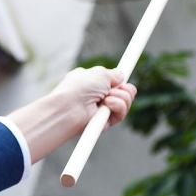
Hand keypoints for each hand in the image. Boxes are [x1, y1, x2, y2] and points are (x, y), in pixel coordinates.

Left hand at [6, 66, 136, 163]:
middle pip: (123, 91)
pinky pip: (121, 113)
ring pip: (126, 102)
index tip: (127, 75)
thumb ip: (113, 74)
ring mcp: (101, 109)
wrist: (69, 108)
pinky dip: (118, 106)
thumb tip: (121, 76)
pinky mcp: (105, 122)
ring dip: (121, 97)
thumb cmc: (80, 88)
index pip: (111, 80)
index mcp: (92, 82)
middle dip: (125, 88)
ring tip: (107, 97)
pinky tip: (107, 104)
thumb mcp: (99, 73)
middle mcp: (97, 96)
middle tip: (119, 87)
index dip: (119, 79)